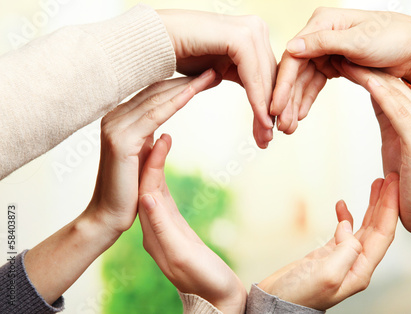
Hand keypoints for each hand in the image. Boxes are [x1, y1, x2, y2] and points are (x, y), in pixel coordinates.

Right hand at [85, 69, 217, 237]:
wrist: (108, 217)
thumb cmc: (128, 192)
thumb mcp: (142, 161)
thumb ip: (150, 144)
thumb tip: (165, 134)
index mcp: (119, 119)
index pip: (154, 94)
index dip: (181, 84)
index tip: (205, 77)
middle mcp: (114, 117)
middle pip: (157, 91)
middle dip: (188, 79)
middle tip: (215, 69)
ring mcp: (115, 126)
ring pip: (158, 98)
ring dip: (188, 85)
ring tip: (213, 75)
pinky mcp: (121, 139)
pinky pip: (155, 115)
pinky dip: (177, 101)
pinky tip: (194, 91)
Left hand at [138, 135, 245, 313]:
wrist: (216, 301)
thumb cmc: (205, 282)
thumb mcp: (182, 255)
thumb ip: (162, 227)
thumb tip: (145, 197)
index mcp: (152, 232)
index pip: (147, 188)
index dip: (152, 161)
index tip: (161, 135)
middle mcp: (153, 226)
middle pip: (146, 182)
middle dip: (149, 153)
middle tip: (156, 126)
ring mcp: (162, 225)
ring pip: (154, 185)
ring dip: (154, 159)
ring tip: (159, 132)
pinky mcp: (174, 226)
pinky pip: (163, 192)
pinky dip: (162, 172)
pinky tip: (164, 159)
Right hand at [157, 10, 276, 147]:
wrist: (153, 41)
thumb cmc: (180, 54)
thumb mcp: (217, 69)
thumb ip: (238, 76)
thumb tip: (256, 97)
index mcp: (253, 34)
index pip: (269, 74)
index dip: (271, 104)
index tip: (268, 132)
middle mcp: (256, 28)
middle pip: (271, 77)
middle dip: (272, 112)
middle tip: (269, 140)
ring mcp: (250, 29)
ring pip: (266, 78)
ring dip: (267, 111)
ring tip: (266, 136)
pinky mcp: (240, 36)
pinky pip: (253, 76)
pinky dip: (258, 100)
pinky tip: (261, 121)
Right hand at [258, 174, 398, 310]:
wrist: (277, 301)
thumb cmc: (299, 295)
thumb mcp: (327, 274)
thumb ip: (345, 251)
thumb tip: (348, 227)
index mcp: (361, 270)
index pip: (383, 235)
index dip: (390, 209)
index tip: (395, 187)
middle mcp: (356, 264)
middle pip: (377, 228)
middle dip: (386, 203)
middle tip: (391, 179)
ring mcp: (343, 258)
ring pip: (363, 227)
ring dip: (371, 206)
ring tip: (377, 185)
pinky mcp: (328, 254)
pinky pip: (343, 230)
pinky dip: (345, 215)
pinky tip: (342, 204)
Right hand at [271, 7, 410, 133]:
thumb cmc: (395, 37)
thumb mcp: (359, 41)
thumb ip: (323, 43)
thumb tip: (291, 47)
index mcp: (323, 23)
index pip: (294, 55)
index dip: (283, 83)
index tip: (275, 106)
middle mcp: (321, 35)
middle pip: (296, 70)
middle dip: (288, 98)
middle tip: (282, 123)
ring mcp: (328, 50)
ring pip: (304, 80)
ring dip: (296, 102)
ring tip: (289, 126)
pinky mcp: (336, 64)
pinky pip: (316, 83)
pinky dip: (309, 99)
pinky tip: (301, 115)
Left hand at [341, 61, 410, 249]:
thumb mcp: (397, 144)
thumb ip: (390, 117)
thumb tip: (374, 92)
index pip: (392, 87)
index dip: (367, 70)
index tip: (344, 57)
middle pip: (392, 85)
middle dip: (363, 66)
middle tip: (338, 49)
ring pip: (394, 93)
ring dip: (367, 74)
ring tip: (345, 58)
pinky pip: (398, 112)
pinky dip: (381, 94)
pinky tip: (367, 81)